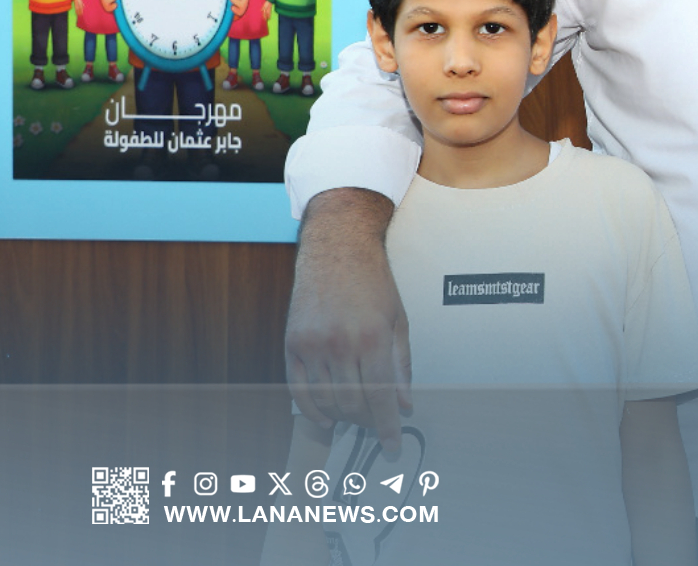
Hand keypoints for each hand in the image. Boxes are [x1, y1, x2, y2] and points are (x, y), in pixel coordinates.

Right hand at [284, 188, 411, 456]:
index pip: (381, 397)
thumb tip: (404, 405)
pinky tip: (327, 416)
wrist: (336, 250)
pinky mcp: (292, 344)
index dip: (387, 428)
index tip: (392, 447)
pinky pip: (300, 390)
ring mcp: (312, 345)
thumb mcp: (399, 322)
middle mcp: (340, 344)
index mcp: (372, 338)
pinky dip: (313, 410)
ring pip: (327, 400)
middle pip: (353, 404)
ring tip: (357, 416)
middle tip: (377, 424)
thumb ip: (402, 367)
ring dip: (343, 416)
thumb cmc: (373, 284)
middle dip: (367, 421)